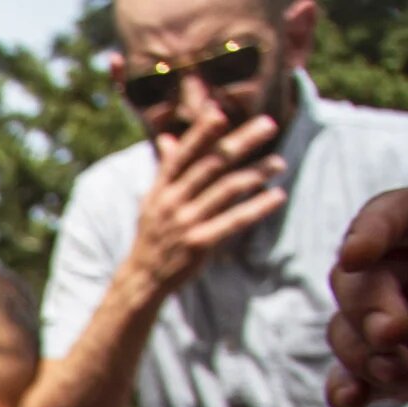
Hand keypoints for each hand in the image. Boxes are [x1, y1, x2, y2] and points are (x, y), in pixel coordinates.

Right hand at [124, 107, 287, 299]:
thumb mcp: (154, 200)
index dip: (200, 134)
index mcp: (161, 188)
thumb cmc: (154, 234)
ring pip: (227, 190)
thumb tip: (168, 138)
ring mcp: (185, 223)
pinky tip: (277, 195)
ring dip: (257, 173)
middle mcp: (172, 202)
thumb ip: (167, 168)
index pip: (182, 155)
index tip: (220, 113)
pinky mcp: (199, 244)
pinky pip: (234, 221)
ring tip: (279, 164)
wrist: (143, 278)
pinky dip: (258, 207)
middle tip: (268, 125)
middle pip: (211, 165)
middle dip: (241, 143)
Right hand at [328, 189, 407, 406]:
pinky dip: (347, 390)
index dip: (371, 231)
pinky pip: (348, 378)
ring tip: (399, 370)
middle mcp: (397, 271)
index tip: (357, 255)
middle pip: (354, 279)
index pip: (390, 215)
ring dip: (366, 355)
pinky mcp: (380, 370)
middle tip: (392, 333)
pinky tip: (351, 400)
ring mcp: (383, 321)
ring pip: (344, 332)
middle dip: (368, 308)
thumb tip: (389, 329)